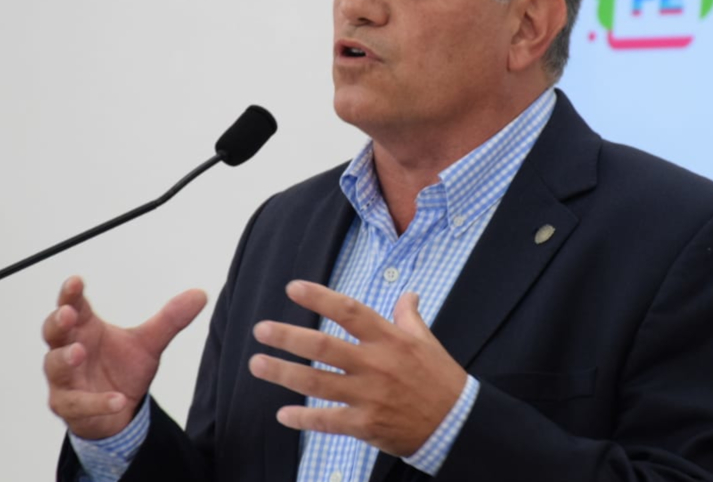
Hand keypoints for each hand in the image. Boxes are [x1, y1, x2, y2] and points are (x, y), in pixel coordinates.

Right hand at [41, 276, 207, 438]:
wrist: (119, 411)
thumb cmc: (123, 369)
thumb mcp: (149, 343)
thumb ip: (170, 320)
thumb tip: (200, 294)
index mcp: (85, 328)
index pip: (73, 305)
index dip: (71, 293)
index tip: (76, 281)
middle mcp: (68, 349)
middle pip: (54, 332)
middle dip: (58, 321)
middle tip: (68, 313)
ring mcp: (64, 379)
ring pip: (55, 366)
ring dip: (65, 358)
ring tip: (79, 352)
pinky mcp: (68, 406)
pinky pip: (78, 404)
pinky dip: (98, 402)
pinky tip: (118, 399)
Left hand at [248, 280, 466, 456]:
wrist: (456, 424)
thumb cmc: (441, 379)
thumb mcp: (427, 341)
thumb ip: (409, 317)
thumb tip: (407, 294)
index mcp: (389, 339)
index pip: (349, 312)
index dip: (320, 298)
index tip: (293, 288)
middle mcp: (375, 364)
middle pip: (323, 348)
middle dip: (288, 337)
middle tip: (260, 329)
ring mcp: (368, 396)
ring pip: (317, 383)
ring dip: (283, 373)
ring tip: (257, 364)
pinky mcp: (365, 425)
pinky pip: (327, 421)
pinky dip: (303, 419)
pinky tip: (282, 414)